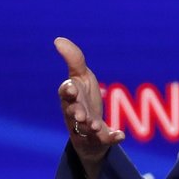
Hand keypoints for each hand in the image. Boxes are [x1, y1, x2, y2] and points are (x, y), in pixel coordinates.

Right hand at [55, 37, 124, 178]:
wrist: (91, 129)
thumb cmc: (83, 99)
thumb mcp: (81, 77)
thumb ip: (74, 60)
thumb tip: (58, 39)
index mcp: (70, 98)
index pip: (65, 94)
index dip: (67, 91)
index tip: (70, 87)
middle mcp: (76, 114)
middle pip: (73, 113)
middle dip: (76, 112)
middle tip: (79, 113)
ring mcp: (88, 128)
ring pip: (86, 129)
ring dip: (91, 126)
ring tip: (96, 125)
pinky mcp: (101, 139)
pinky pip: (107, 139)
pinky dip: (113, 137)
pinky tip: (120, 134)